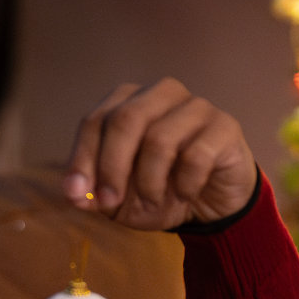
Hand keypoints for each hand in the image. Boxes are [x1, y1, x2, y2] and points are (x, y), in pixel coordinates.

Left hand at [62, 78, 256, 230]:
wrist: (213, 203)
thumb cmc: (162, 191)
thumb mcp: (121, 201)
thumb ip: (95, 194)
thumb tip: (74, 195)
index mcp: (129, 102)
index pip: (95, 121)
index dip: (82, 158)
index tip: (76, 194)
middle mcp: (161, 94)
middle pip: (125, 119)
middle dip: (112, 167)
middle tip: (110, 204)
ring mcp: (195, 106)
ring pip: (159, 139)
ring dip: (150, 182)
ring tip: (153, 201)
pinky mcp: (224, 126)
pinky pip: (196, 156)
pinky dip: (185, 184)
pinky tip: (187, 194)